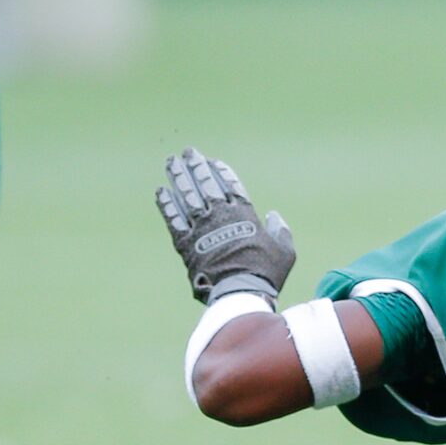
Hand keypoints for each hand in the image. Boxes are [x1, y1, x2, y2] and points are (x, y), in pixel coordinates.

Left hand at [156, 149, 295, 303]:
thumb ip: (280, 230)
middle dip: (196, 166)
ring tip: (170, 163)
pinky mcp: (185, 243)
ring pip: (187, 195)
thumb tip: (274, 215)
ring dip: (178, 177)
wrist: (241, 291)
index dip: (221, 171)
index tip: (213, 161)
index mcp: (244, 214)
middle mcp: (220, 215)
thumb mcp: (284, 250)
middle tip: (188, 153)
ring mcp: (201, 228)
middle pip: (205, 183)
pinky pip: (173, 219)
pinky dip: (166, 204)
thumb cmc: (266, 272)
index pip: (230, 184)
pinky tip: (160, 191)